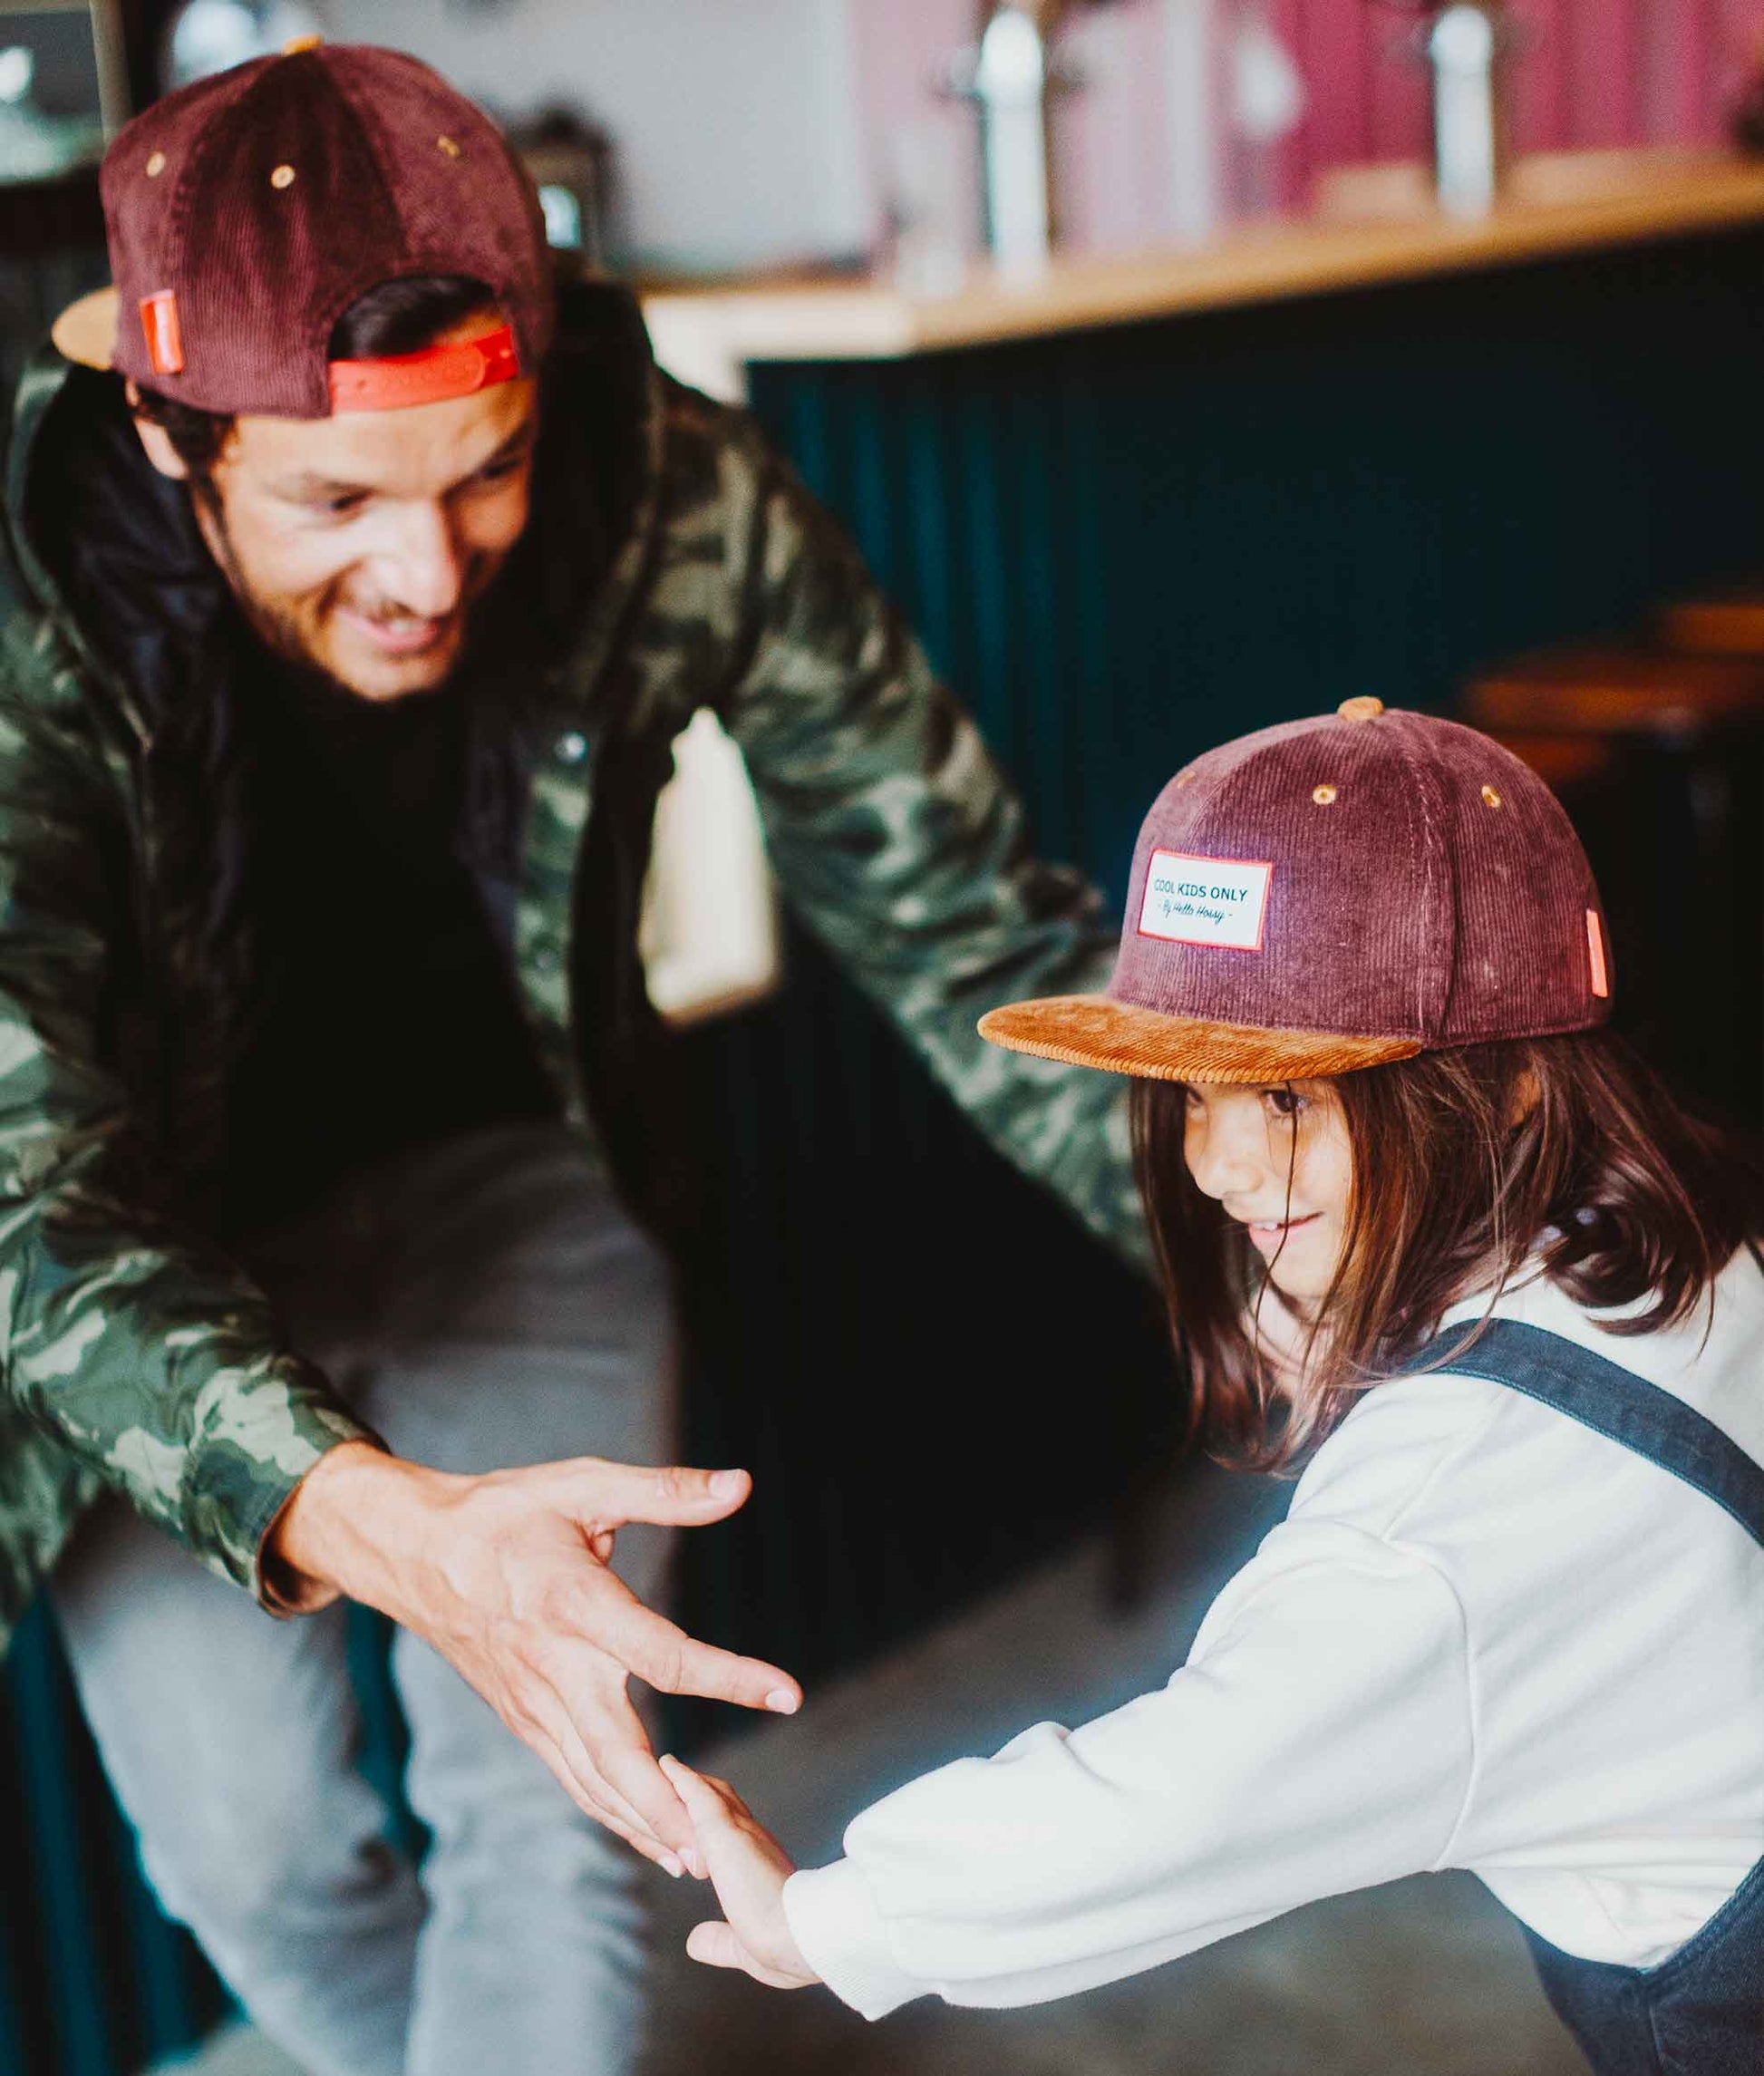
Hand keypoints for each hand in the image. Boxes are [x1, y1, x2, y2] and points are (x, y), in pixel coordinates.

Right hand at [268, 1441, 801, 1873]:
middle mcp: (554, 1666)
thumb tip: (739, 1485)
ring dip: (643, 1821)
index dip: (728, 1676)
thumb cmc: (505, 1512)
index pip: (663, 1654)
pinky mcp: (522, 1719)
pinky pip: (571, 1775)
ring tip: (697, 1859)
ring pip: (592, 1777)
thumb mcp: (583, 1484)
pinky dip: (611, 1811)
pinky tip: (649, 1835)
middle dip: (667, 1801)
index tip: (786, 1694)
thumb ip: (665, 1491)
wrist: (415, 1551)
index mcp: (576, 1604)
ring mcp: (534, 1701)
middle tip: (720, 1839)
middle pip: (616, 1750)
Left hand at [661, 1754, 819, 1988]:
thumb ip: (718, 1940)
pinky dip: (682, 1779)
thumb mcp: (742, 1946)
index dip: (722, 1823)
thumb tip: (693, 1941)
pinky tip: (667, 1766)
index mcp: (762, 1867)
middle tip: (680, 1780)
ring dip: (690, 1783)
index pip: (738, 1834)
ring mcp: (741, 1833)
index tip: (705, 1817)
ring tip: (668, 1768)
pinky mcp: (724, 1832)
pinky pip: (698, 1796)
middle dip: (704, 1793)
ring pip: (713, 1794)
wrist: (803, 1940)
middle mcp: (755, 1842)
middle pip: (726, 1804)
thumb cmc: (787, 1950)